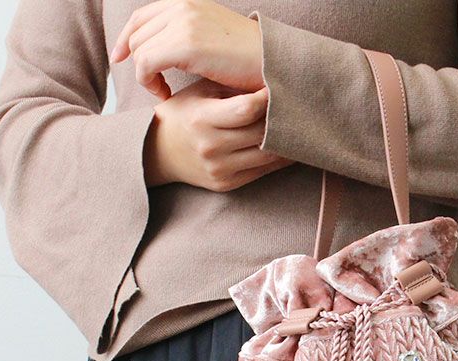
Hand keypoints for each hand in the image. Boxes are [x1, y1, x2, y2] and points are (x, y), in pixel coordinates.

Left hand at [111, 0, 263, 98]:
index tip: (122, 59)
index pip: (142, 16)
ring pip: (139, 49)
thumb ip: (190, 37)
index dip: (127, 38)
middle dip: (135, 61)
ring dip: (145, 76)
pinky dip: (150, 83)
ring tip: (163, 93)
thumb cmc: (251, 62)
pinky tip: (166, 95)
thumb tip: (168, 52)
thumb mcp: (216, 40)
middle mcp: (182, 6)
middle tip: (151, 85)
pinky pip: (146, 63)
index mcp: (188, 2)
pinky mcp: (184, 44)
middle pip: (137, 33)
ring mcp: (182, 23)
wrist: (275, 64)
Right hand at [142, 79, 292, 190]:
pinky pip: (261, 172)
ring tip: (299, 126)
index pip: (246, 109)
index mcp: (202, 118)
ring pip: (266, 155)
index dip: (268, 98)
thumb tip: (270, 80)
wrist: (158, 151)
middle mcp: (210, 146)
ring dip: (286, 141)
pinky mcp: (226, 184)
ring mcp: (219, 168)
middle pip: (260, 133)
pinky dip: (278, 159)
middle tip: (298, 106)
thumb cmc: (184, 114)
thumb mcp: (200, 92)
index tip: (280, 88)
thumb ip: (231, 89)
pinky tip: (289, 146)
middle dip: (281, 119)